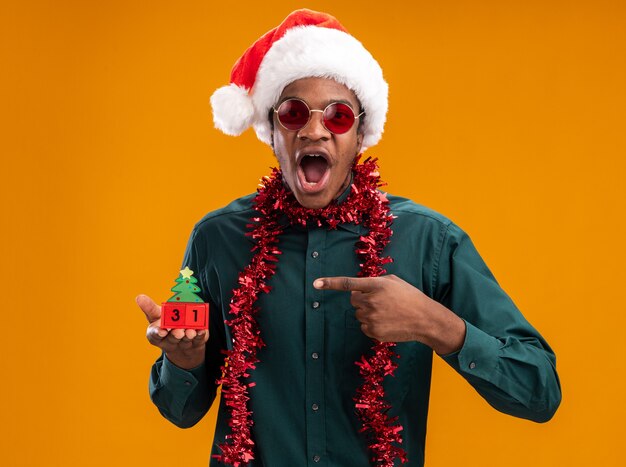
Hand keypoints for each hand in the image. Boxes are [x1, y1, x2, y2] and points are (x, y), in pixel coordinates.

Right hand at [136, 294, 208, 368]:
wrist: (181, 341)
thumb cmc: (166, 324)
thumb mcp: (156, 315)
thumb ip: (149, 307)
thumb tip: (139, 297)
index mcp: (157, 333)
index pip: (155, 335)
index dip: (158, 333)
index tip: (162, 331)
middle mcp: (169, 340)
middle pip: (171, 338)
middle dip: (175, 335)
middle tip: (178, 331)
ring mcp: (182, 343)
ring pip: (185, 340)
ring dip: (188, 335)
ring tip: (190, 332)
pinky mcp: (196, 343)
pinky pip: (198, 340)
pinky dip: (200, 335)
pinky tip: (201, 331)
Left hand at [313, 275, 464, 354]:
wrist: (425, 319)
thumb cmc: (410, 297)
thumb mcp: (393, 281)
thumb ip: (374, 282)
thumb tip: (358, 288)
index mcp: (376, 286)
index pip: (348, 284)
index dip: (330, 283)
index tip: (316, 283)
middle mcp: (371, 301)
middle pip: (353, 300)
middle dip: (361, 299)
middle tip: (379, 300)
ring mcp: (371, 318)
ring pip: (358, 314)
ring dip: (367, 312)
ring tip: (387, 312)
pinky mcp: (373, 332)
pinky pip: (364, 326)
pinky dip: (371, 324)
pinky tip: (387, 322)